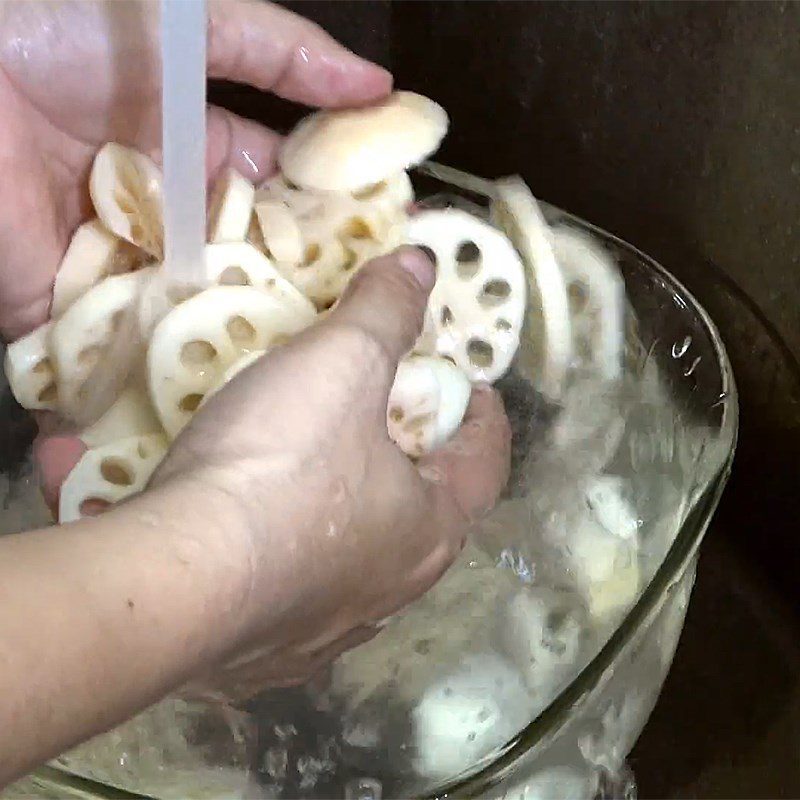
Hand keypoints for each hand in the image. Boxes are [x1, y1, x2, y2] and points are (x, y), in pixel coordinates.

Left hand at [0, 0, 390, 339]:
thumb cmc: (61, 37)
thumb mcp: (186, 26)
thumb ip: (279, 52)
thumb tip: (382, 90)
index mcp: (197, 157)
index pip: (278, 199)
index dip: (328, 221)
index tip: (385, 249)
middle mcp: (173, 219)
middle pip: (249, 265)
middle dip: (300, 291)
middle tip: (363, 323)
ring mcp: (130, 267)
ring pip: (206, 313)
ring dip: (251, 335)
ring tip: (319, 367)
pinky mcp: (82, 309)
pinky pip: (141, 345)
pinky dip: (181, 365)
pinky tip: (245, 391)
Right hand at [145, 248, 509, 696]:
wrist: (175, 581)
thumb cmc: (281, 467)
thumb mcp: (341, 365)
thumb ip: (384, 312)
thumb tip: (421, 264)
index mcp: (431, 528)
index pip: (485, 463)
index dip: (485, 419)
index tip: (472, 389)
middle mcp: (394, 589)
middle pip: (427, 512)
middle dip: (419, 464)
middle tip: (396, 420)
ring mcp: (330, 630)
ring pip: (361, 558)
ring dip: (357, 512)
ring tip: (329, 469)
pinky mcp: (270, 652)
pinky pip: (295, 589)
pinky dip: (294, 553)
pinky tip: (263, 533)